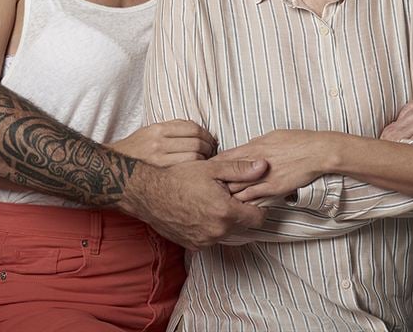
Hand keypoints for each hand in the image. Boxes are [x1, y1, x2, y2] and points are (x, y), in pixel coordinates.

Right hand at [109, 120, 215, 167]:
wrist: (114, 169)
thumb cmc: (135, 150)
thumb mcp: (150, 132)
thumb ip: (172, 129)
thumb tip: (198, 130)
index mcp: (157, 129)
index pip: (192, 127)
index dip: (206, 134)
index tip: (210, 139)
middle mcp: (158, 143)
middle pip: (196, 142)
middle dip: (209, 147)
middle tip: (212, 151)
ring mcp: (159, 160)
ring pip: (194, 157)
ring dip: (205, 159)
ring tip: (207, 162)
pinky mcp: (161, 174)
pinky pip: (187, 169)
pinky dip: (197, 169)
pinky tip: (198, 171)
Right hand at [120, 158, 268, 250]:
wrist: (148, 193)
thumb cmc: (179, 178)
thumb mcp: (212, 168)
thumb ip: (241, 170)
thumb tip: (264, 166)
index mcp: (225, 213)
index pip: (258, 218)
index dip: (259, 206)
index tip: (252, 197)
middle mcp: (217, 232)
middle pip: (244, 226)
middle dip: (241, 212)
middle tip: (229, 196)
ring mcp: (204, 241)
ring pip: (227, 233)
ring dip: (226, 221)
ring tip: (213, 202)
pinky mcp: (193, 246)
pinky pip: (211, 239)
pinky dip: (211, 228)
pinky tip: (201, 212)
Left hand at [215, 130, 339, 202]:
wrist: (316, 151)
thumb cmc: (297, 140)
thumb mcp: (271, 136)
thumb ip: (256, 144)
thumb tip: (246, 147)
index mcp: (253, 147)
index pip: (225, 158)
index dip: (213, 166)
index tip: (206, 172)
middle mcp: (254, 163)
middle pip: (226, 175)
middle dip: (216, 183)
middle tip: (207, 190)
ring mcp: (263, 177)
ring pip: (236, 190)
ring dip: (228, 195)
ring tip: (218, 201)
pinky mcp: (273, 189)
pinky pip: (253, 199)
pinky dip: (243, 203)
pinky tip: (237, 207)